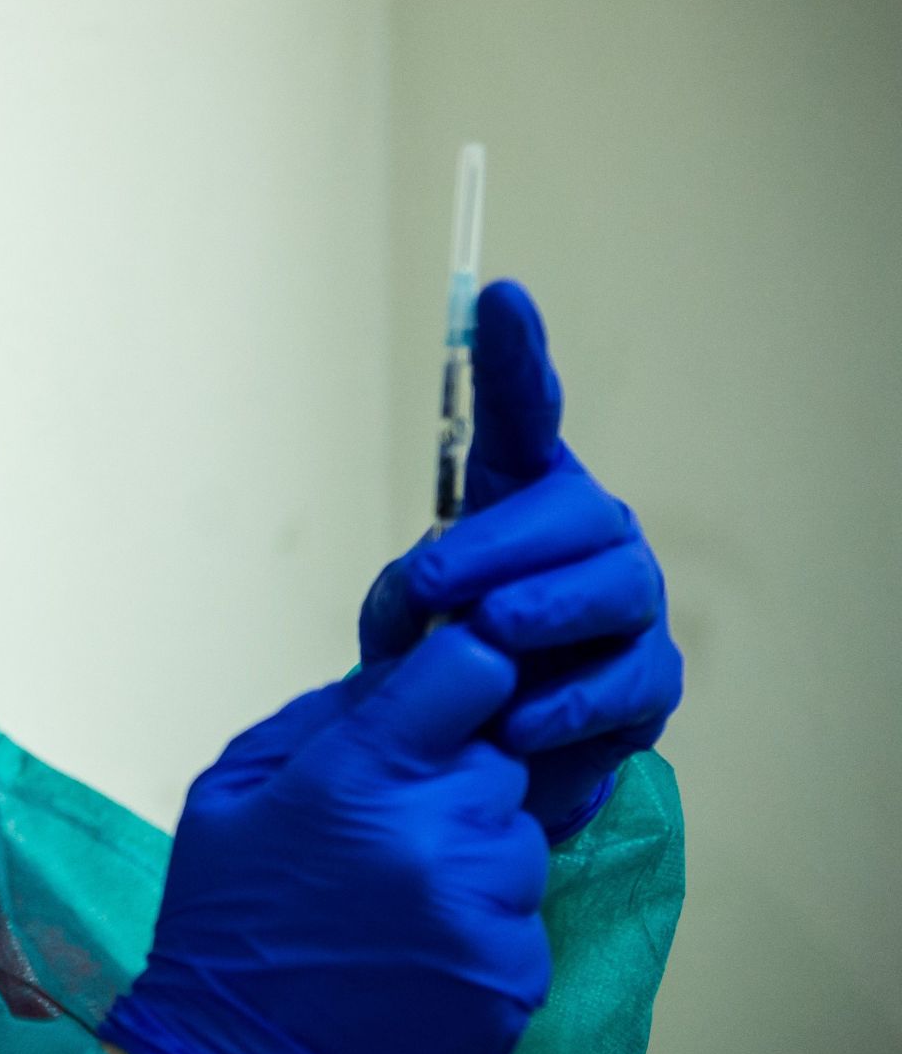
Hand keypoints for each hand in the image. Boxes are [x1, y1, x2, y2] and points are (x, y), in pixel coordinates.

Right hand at [97, 629, 545, 1053]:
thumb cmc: (225, 919)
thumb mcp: (230, 792)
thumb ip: (320, 719)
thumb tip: (397, 675)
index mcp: (362, 772)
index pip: (475, 668)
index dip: (458, 678)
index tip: (438, 704)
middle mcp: (439, 832)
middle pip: (500, 760)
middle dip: (453, 783)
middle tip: (391, 831)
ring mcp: (485, 910)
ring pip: (519, 842)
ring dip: (475, 858)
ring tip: (401, 902)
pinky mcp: (513, 977)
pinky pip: (522, 920)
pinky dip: (481, 930)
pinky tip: (418, 955)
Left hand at [359, 281, 683, 838]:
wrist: (484, 753)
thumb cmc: (448, 663)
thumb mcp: (404, 621)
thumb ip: (406, 598)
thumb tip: (426, 595)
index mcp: (524, 502)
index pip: (525, 420)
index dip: (516, 361)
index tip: (502, 299)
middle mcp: (591, 539)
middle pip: (573, 513)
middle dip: (501, 547)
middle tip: (437, 588)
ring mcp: (631, 607)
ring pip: (613, 588)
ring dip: (545, 612)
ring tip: (489, 639)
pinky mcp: (649, 683)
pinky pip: (627, 681)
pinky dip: (568, 700)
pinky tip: (517, 719)